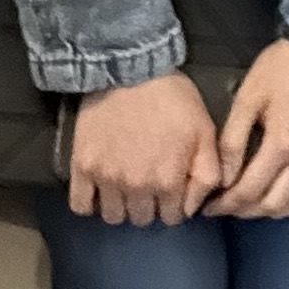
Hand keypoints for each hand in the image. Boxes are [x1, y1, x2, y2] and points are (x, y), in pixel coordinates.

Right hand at [70, 71, 224, 225]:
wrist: (130, 69)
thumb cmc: (172, 99)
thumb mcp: (204, 132)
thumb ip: (207, 173)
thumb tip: (196, 207)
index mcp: (169, 182)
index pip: (172, 217)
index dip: (174, 204)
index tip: (171, 188)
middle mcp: (137, 188)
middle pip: (142, 219)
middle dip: (149, 205)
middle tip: (148, 182)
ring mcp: (107, 180)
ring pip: (113, 217)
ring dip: (122, 206)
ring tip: (125, 186)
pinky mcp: (82, 168)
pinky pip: (81, 205)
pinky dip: (90, 204)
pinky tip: (99, 191)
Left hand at [207, 42, 288, 219]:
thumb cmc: (281, 68)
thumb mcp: (248, 98)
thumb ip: (233, 140)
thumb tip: (224, 177)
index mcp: (281, 144)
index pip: (249, 190)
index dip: (226, 204)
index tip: (211, 207)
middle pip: (275, 203)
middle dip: (247, 211)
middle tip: (229, 208)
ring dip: (278, 211)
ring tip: (258, 207)